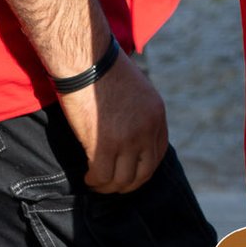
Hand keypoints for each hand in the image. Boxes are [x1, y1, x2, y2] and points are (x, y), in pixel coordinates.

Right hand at [58, 49, 167, 192]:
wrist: (87, 60)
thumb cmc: (105, 70)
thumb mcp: (136, 91)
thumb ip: (140, 114)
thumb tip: (133, 137)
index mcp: (157, 114)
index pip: (158, 155)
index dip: (143, 169)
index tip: (128, 172)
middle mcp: (147, 129)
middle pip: (143, 174)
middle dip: (127, 184)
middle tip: (111, 184)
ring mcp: (127, 139)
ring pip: (121, 181)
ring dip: (108, 186)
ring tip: (96, 181)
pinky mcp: (103, 146)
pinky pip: (101, 177)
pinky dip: (94, 181)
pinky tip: (87, 175)